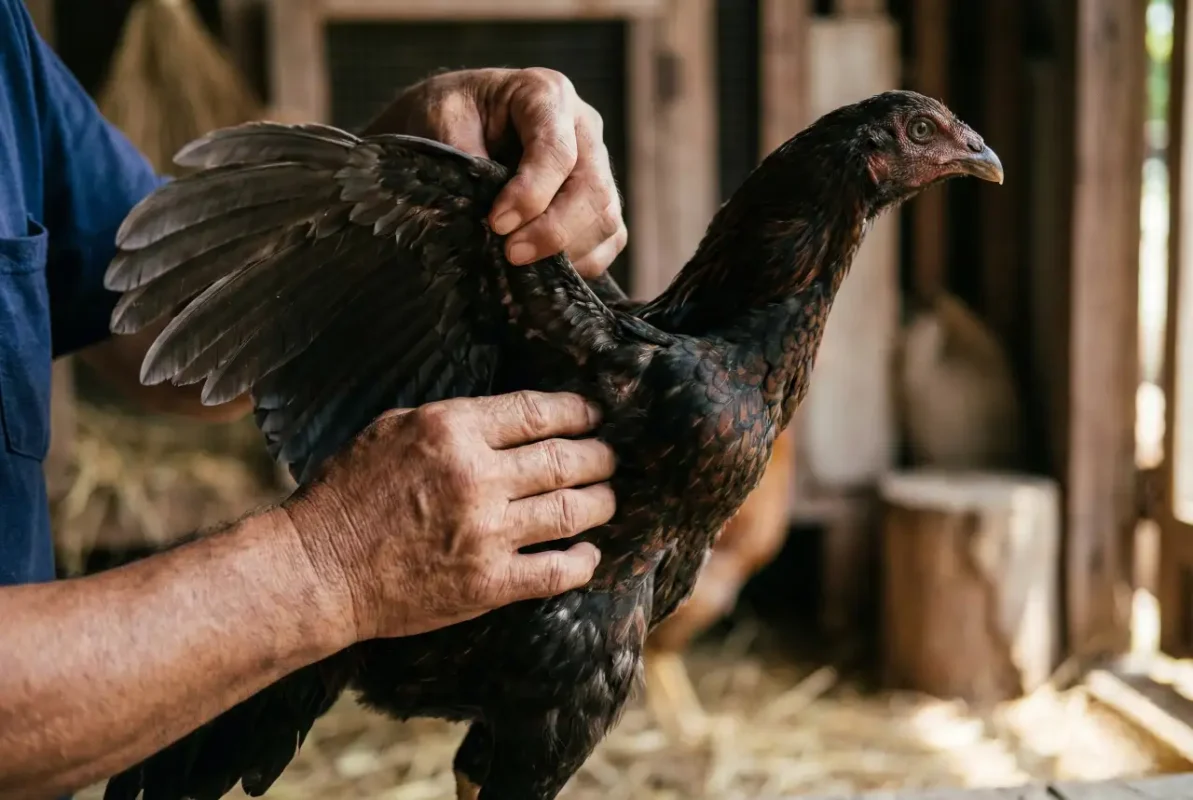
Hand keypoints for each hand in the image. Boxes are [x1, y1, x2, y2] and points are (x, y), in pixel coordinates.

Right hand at [283, 391, 614, 641]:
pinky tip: (589, 553)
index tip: (593, 416)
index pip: (538, 412)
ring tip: (607, 499)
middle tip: (608, 458)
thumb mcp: (392, 429)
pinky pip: (557, 571)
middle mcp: (477, 476)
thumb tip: (509, 416)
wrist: (318, 568)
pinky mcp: (489, 584)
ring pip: (574, 510)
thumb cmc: (346, 493)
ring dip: (601, 502)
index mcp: (451, 429)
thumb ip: (452, 421)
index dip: (578, 412)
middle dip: (600, 456)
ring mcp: (487, 533)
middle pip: (567, 458)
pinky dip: (583, 560)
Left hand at [364, 67, 625, 278]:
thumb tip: (488, 213)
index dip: (532, 194)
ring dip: (569, 252)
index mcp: (546, 94)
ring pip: (607, 218)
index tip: (496, 223)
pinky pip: (610, 239)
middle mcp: (583, 128)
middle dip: (554, 231)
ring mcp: (597, 166)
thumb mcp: (440, 118)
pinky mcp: (599, 202)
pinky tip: (545, 272)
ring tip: (522, 267)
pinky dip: (584, 263)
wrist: (451, 123)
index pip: (557, 150)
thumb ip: (464, 156)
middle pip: (593, 189)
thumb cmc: (445, 116)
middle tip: (510, 255)